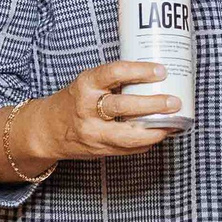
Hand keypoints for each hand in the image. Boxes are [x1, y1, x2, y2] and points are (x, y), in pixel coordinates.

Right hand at [28, 60, 178, 162]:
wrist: (47, 130)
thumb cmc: (74, 101)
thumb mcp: (88, 84)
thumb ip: (114, 82)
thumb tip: (155, 77)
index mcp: (85, 85)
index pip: (114, 73)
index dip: (140, 71)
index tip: (161, 71)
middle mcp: (86, 109)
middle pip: (123, 106)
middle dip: (153, 104)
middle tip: (174, 101)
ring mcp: (92, 133)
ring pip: (128, 135)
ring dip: (155, 130)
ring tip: (173, 123)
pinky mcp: (99, 150)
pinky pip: (128, 148)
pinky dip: (146, 142)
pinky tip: (159, 134)